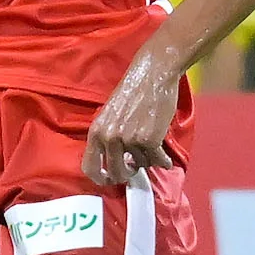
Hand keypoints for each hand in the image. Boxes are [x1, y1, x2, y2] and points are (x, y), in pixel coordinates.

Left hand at [85, 44, 177, 186]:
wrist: (152, 74)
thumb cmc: (133, 91)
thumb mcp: (110, 114)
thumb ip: (109, 137)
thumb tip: (119, 163)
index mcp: (96, 131)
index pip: (89, 167)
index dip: (100, 179)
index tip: (110, 180)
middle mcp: (109, 138)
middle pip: (117, 172)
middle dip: (128, 174)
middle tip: (136, 168)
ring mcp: (129, 140)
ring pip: (140, 164)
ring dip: (148, 159)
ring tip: (152, 143)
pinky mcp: (149, 140)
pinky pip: (157, 160)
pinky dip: (163, 160)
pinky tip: (165, 157)